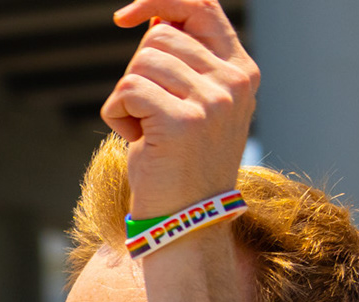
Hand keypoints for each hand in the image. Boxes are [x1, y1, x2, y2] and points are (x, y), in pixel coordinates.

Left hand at [101, 0, 257, 218]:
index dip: (160, 0)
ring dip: (127, 98)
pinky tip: (136, 142)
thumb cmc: (180, 163)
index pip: (202, 5)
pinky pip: (127, 90)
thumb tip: (152, 14)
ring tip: (146, 133)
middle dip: (138, 71)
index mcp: (241, 71)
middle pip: (160, 36)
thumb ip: (183, 60)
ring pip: (141, 62)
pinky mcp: (182, 121)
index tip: (126, 17)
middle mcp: (233, 82)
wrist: (187, 222)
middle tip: (148, 114)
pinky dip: (117, 115)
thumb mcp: (193, 104)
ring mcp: (213, 101)